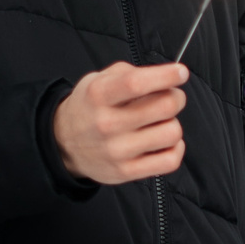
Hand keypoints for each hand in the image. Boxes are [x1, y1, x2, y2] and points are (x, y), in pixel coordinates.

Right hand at [55, 61, 188, 184]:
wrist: (63, 144)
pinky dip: (175, 148)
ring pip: (172, 132)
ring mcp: (117, 150)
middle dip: (175, 97)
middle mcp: (107, 123)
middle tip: (171, 97)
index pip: (137, 83)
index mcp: (99, 95)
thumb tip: (165, 77)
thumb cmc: (89, 108)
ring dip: (172, 123)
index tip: (180, 72)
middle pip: (164, 106)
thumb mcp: (98, 80)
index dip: (166, 75)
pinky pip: (170, 160)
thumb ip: (130, 73)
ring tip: (160, 122)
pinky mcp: (126, 171)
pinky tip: (164, 141)